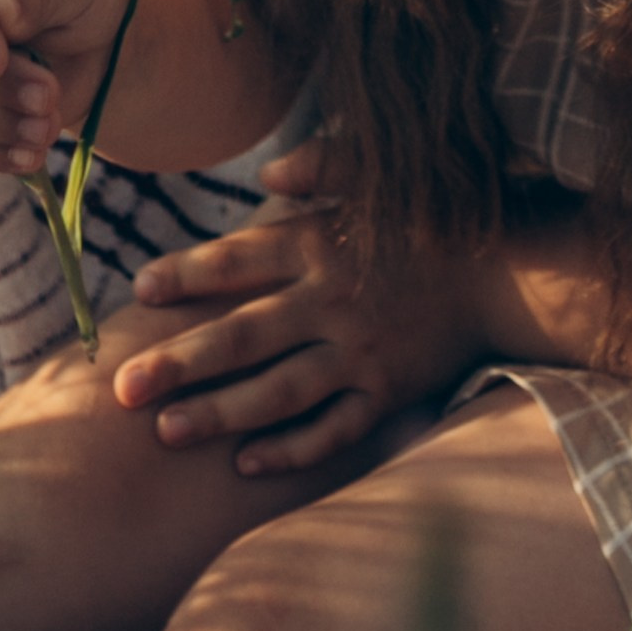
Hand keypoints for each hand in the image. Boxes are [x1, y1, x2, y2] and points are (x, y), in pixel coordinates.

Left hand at [116, 140, 489, 473]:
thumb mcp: (381, 177)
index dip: (187, 274)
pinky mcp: (388, 393)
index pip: (240, 259)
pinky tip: (245, 464)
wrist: (509, 275)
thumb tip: (265, 175)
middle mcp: (334, 302)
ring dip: (221, 412)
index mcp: (323, 244)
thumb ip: (322, 166)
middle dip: (180, 361)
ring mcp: (361, 353)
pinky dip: (291, 449)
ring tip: (166, 431)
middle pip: (244, 334)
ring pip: (279, 390)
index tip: (139, 291)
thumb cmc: (434, 221)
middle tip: (123, 388)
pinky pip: (333, 429)